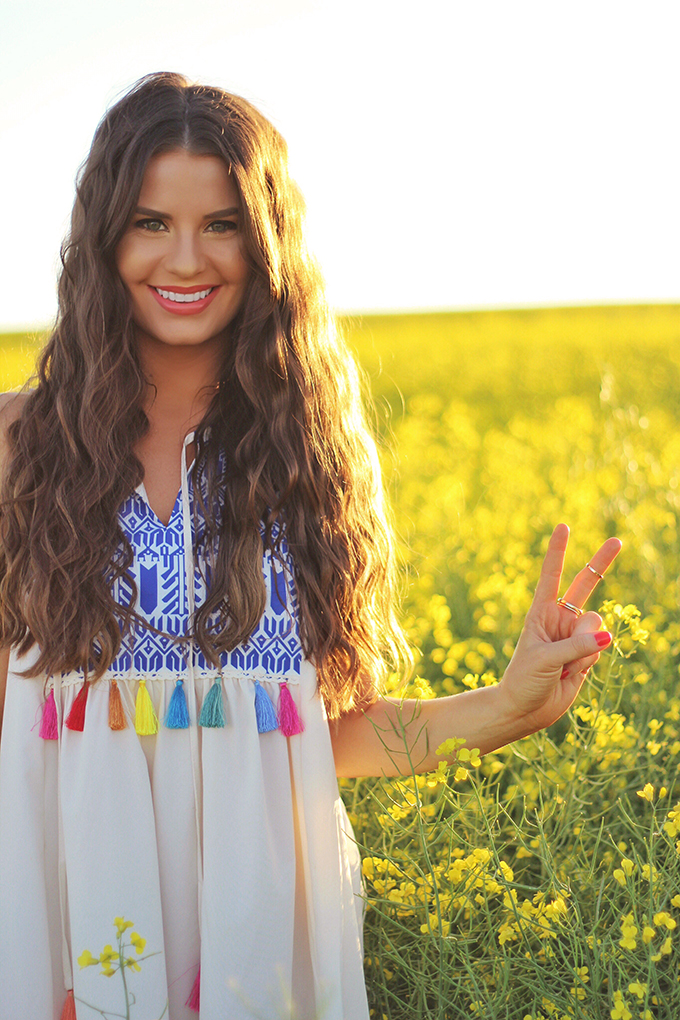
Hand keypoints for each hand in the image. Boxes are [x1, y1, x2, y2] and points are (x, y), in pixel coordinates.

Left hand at [498, 523, 621, 734]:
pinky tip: (572, 673)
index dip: (558, 551)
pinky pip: (600, 649)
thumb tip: (607, 637)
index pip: (551, 575)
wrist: (526, 710)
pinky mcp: (587, 653)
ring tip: (564, 665)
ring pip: (597, 628)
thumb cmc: (524, 680)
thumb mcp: (544, 660)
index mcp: (541, 612)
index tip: (564, 527)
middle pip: (585, 585)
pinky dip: (589, 661)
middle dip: (601, 562)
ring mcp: (575, 636)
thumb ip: (575, 646)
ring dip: (585, 647)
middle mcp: (560, 619)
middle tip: (617, 540)